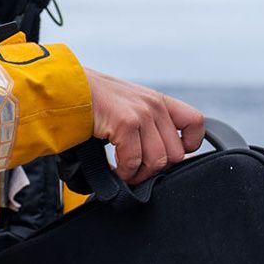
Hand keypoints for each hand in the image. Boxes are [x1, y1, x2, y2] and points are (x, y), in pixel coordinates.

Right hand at [85, 68, 204, 183]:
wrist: (68, 88)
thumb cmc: (93, 99)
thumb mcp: (129, 104)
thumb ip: (146, 123)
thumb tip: (154, 157)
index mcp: (158, 100)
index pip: (195, 123)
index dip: (188, 145)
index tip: (167, 154)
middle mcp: (154, 106)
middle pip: (175, 153)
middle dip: (155, 169)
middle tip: (137, 171)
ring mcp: (142, 114)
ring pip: (157, 161)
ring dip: (140, 174)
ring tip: (126, 173)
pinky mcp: (125, 124)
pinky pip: (134, 161)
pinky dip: (125, 172)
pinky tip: (115, 169)